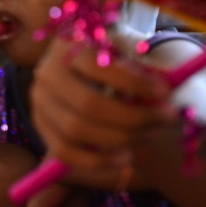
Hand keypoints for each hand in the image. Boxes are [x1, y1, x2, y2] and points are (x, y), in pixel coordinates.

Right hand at [29, 37, 174, 174]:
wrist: (82, 73)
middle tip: (166, 118)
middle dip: (134, 116)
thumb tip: (164, 93)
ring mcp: (39, 102)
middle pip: (88, 103)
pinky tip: (125, 158)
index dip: (132, 82)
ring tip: (150, 134)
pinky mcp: (42, 127)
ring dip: (121, 138)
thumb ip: (139, 69)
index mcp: (65, 45)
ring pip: (76, 130)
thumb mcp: (122, 52)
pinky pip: (65, 152)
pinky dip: (97, 161)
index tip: (164, 92)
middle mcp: (46, 73)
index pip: (94, 65)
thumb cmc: (110, 61)